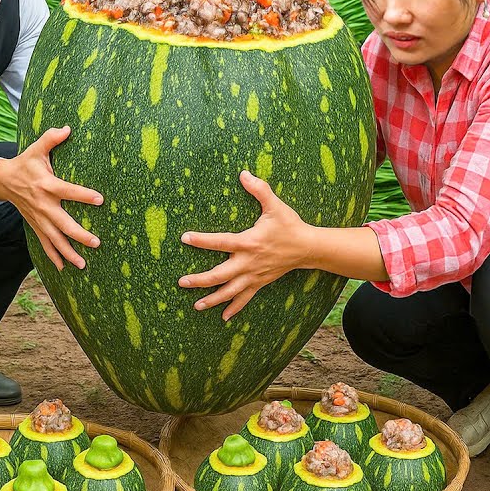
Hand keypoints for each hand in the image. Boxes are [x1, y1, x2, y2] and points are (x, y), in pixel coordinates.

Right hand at [0, 126, 102, 270]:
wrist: (2, 180)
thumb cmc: (25, 164)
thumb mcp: (37, 149)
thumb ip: (52, 138)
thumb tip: (68, 128)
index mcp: (47, 185)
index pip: (69, 191)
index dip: (84, 195)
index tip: (101, 200)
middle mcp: (43, 205)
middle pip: (63, 223)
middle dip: (79, 235)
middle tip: (96, 243)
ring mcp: (38, 218)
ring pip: (54, 239)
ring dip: (68, 253)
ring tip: (83, 264)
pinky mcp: (35, 225)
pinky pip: (44, 244)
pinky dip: (53, 256)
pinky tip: (63, 268)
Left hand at [178, 170, 310, 319]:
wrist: (307, 248)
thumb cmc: (290, 225)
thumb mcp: (275, 206)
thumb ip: (259, 189)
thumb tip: (244, 173)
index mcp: (249, 242)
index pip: (220, 241)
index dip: (201, 240)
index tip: (185, 238)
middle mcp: (248, 262)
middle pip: (219, 275)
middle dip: (200, 280)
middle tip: (181, 282)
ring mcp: (253, 275)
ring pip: (230, 291)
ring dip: (213, 300)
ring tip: (196, 306)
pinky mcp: (259, 283)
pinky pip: (245, 298)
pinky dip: (234, 308)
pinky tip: (223, 317)